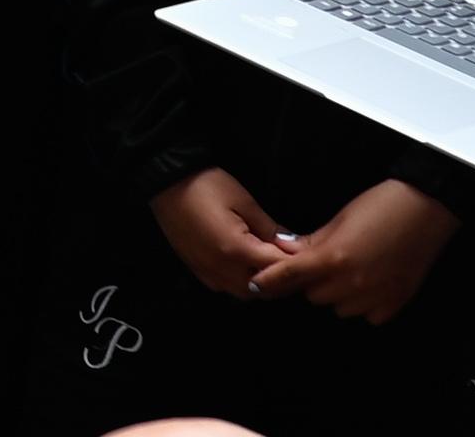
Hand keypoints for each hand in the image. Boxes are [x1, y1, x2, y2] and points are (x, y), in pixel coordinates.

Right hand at [149, 166, 296, 299]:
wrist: (166, 181)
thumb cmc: (207, 185)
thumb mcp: (244, 201)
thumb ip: (270, 228)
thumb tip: (292, 245)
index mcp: (236, 251)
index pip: (276, 269)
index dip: (295, 264)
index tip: (308, 256)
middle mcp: (221, 269)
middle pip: (262, 290)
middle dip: (280, 279)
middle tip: (291, 260)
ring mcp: (207, 272)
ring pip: (244, 293)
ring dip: (260, 283)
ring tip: (268, 262)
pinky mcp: (197, 270)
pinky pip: (224, 286)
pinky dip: (240, 281)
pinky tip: (244, 264)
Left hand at [250, 177, 458, 323]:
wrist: (427, 210)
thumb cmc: (381, 206)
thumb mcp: (340, 218)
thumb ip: (311, 241)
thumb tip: (285, 248)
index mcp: (334, 258)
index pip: (289, 276)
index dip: (269, 281)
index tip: (255, 285)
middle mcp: (352, 284)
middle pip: (313, 295)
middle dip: (312, 281)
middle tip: (325, 262)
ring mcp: (374, 297)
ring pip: (339, 307)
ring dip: (338, 293)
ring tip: (353, 268)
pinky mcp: (394, 304)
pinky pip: (367, 314)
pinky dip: (364, 303)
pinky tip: (372, 281)